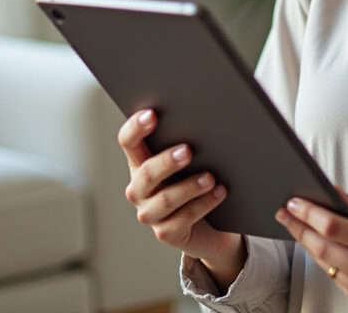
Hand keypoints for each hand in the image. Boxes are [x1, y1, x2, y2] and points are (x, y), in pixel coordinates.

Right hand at [117, 109, 244, 277]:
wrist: (212, 225)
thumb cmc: (198, 181)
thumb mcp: (190, 162)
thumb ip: (187, 143)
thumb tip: (204, 120)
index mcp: (140, 164)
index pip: (128, 143)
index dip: (136, 128)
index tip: (152, 114)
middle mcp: (139, 190)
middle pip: (147, 173)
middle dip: (167, 162)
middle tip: (188, 151)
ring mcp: (150, 214)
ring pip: (166, 199)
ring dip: (190, 187)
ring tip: (210, 178)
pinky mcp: (166, 233)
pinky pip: (184, 219)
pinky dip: (204, 204)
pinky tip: (219, 193)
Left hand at [275, 187, 347, 312]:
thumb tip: (336, 193)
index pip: (332, 226)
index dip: (308, 213)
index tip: (294, 202)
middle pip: (321, 247)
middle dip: (299, 228)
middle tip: (285, 213)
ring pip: (326, 267)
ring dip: (310, 247)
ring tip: (300, 229)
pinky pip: (339, 284)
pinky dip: (330, 266)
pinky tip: (325, 251)